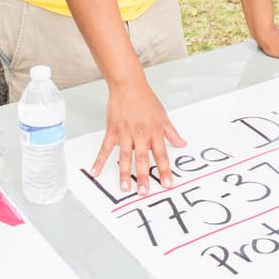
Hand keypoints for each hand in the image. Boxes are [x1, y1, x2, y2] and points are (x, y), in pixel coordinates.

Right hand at [90, 79, 185, 194]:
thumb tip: (183, 144)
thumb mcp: (163, 116)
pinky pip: (105, 148)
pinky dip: (99, 160)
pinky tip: (96, 171)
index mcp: (154, 132)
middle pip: (143, 158)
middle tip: (143, 192)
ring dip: (124, 173)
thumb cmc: (145, 100)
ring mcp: (125, 133)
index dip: (165, 170)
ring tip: (124, 188)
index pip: (161, 154)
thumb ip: (172, 133)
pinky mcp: (112, 131)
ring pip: (125, 156)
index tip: (167, 184)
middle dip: (144, 176)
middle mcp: (140, 134)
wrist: (128, 86)